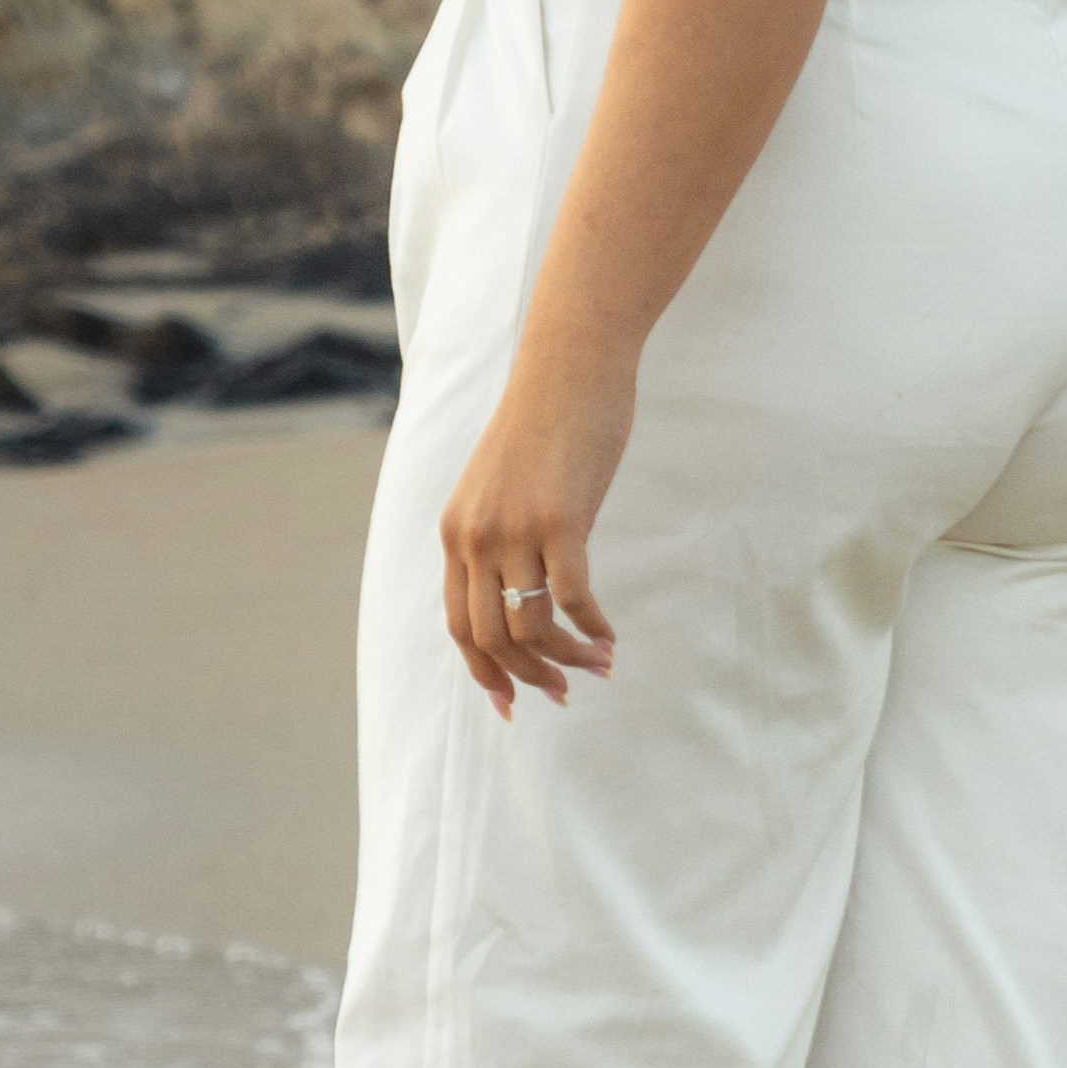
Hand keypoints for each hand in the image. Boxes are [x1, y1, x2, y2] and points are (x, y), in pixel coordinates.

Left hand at [439, 336, 635, 715]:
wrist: (569, 365)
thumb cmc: (545, 422)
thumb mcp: (499, 485)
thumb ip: (498, 535)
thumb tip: (520, 592)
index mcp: (455, 532)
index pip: (459, 626)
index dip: (485, 673)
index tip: (513, 702)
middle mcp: (476, 537)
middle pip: (492, 639)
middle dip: (528, 678)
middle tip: (565, 693)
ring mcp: (515, 530)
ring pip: (532, 627)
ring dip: (567, 658)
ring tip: (599, 664)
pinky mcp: (560, 520)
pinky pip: (572, 598)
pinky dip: (592, 628)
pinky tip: (611, 637)